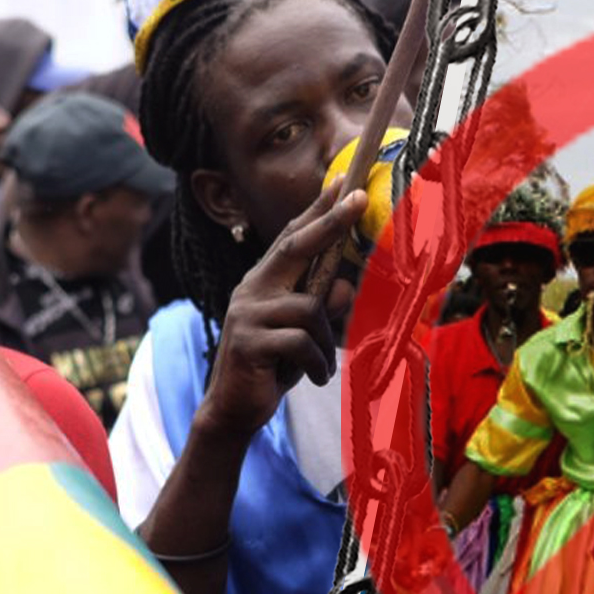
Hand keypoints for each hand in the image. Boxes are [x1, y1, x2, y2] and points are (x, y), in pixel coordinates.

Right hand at [195, 179, 368, 441]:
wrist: (234, 410)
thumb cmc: (273, 368)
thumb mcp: (305, 336)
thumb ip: (324, 309)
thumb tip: (346, 285)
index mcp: (264, 281)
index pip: (293, 238)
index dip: (319, 210)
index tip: (345, 182)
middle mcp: (251, 289)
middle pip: (295, 247)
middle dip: (330, 221)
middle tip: (360, 198)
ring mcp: (247, 314)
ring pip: (310, 309)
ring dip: (325, 342)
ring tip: (318, 367)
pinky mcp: (249, 342)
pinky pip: (302, 342)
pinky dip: (316, 363)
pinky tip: (313, 378)